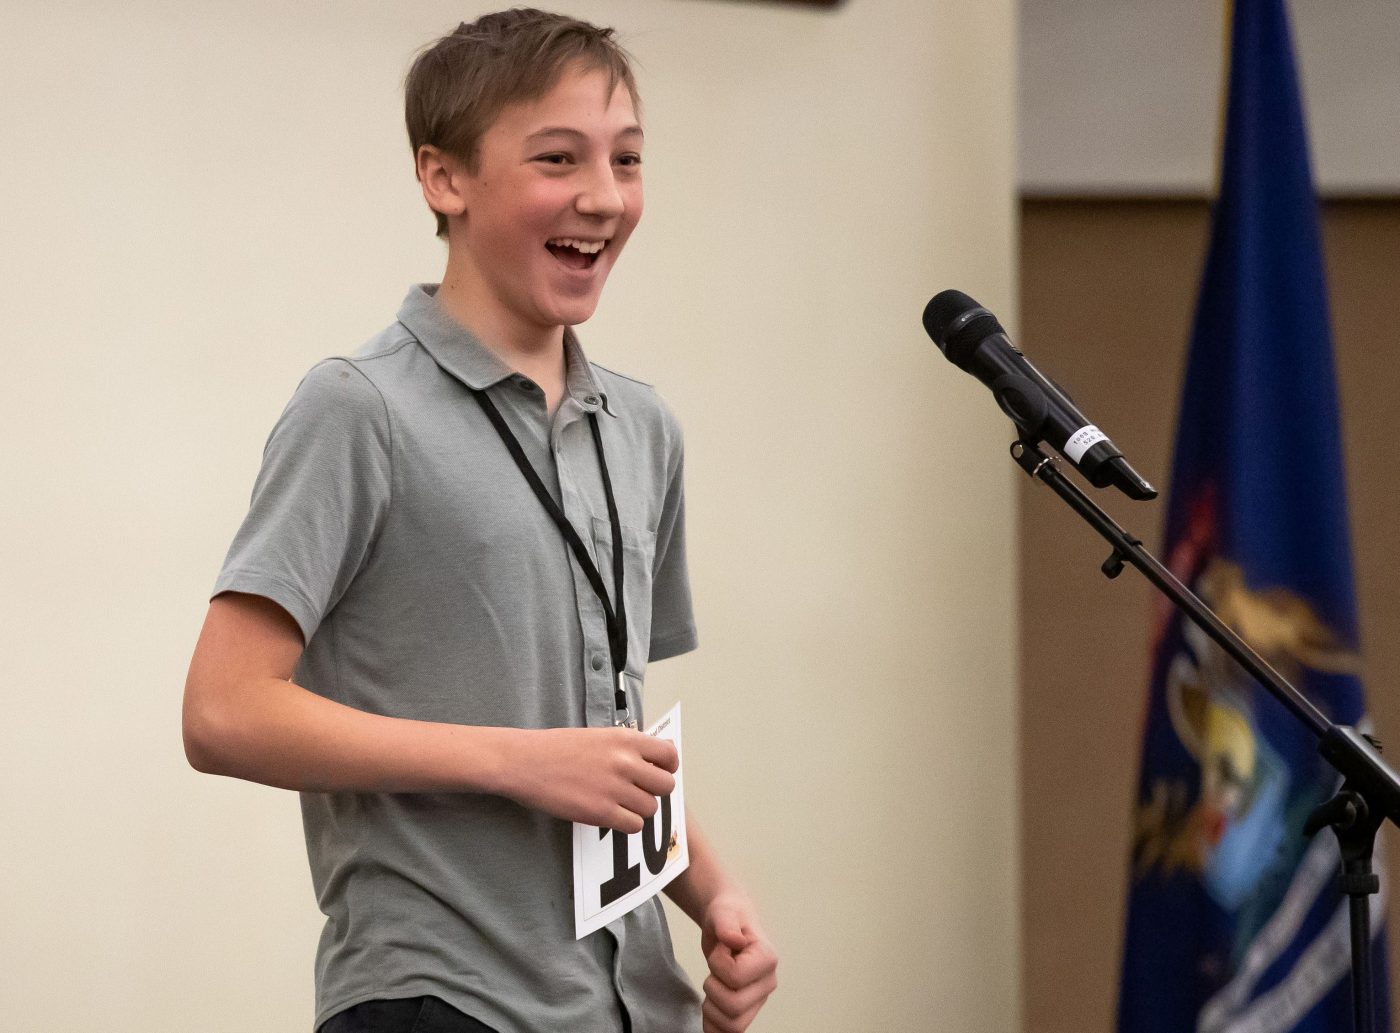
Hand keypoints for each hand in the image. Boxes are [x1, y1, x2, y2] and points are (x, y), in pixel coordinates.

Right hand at [501, 727, 677, 832]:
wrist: (525, 762)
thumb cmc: (557, 748)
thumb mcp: (598, 736)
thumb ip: (627, 747)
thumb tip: (654, 757)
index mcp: (625, 739)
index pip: (669, 755)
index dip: (666, 767)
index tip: (656, 772)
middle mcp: (625, 762)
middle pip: (665, 785)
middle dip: (654, 791)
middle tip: (637, 791)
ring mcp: (614, 788)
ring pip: (650, 808)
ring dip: (638, 809)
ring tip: (619, 803)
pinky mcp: (601, 812)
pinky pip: (634, 826)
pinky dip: (626, 824)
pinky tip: (611, 815)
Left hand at [699, 892, 777, 1032]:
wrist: (726, 922)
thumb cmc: (727, 915)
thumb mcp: (723, 911)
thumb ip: (726, 923)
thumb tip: (733, 939)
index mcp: (767, 958)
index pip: (736, 978)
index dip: (718, 965)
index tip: (720, 948)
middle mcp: (767, 983)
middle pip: (734, 1007)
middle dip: (712, 988)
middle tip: (712, 969)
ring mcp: (757, 999)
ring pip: (733, 1026)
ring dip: (712, 1009)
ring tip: (712, 986)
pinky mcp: (746, 1010)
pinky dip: (715, 1027)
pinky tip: (709, 1009)